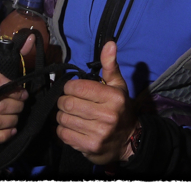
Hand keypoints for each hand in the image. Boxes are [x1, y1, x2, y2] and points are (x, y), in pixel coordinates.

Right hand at [0, 35, 34, 143]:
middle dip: (17, 107)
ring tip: (17, 116)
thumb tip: (31, 38)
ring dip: (11, 121)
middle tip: (22, 105)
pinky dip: (2, 135)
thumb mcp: (1, 61)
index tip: (25, 93)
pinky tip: (11, 130)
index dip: (16, 91)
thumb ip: (18, 51)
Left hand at [56, 40, 136, 164]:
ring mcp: (99, 133)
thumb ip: (110, 65)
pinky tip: (70, 126)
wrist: (130, 140)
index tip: (72, 89)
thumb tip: (109, 43)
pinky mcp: (90, 147)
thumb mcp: (117, 85)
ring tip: (69, 114)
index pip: (77, 87)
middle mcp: (107, 116)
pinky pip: (63, 135)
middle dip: (63, 101)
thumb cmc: (120, 108)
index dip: (69, 87)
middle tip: (68, 102)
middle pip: (68, 104)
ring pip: (63, 119)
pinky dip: (62, 129)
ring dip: (61, 115)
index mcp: (113, 97)